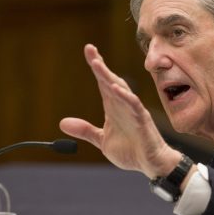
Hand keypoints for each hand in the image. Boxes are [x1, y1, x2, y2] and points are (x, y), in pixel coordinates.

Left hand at [60, 44, 180, 177]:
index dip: (96, 67)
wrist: (150, 164)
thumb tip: (63, 123)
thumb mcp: (102, 140)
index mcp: (113, 107)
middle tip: (90, 50)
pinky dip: (125, 96)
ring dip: (108, 77)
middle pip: (110, 80)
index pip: (103, 83)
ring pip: (121, 89)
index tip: (88, 50)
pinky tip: (116, 89)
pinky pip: (134, 105)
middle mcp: (123, 105)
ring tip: (96, 64)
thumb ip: (85, 130)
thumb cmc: (131, 150)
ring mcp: (133, 111)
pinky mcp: (142, 121)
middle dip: (100, 65)